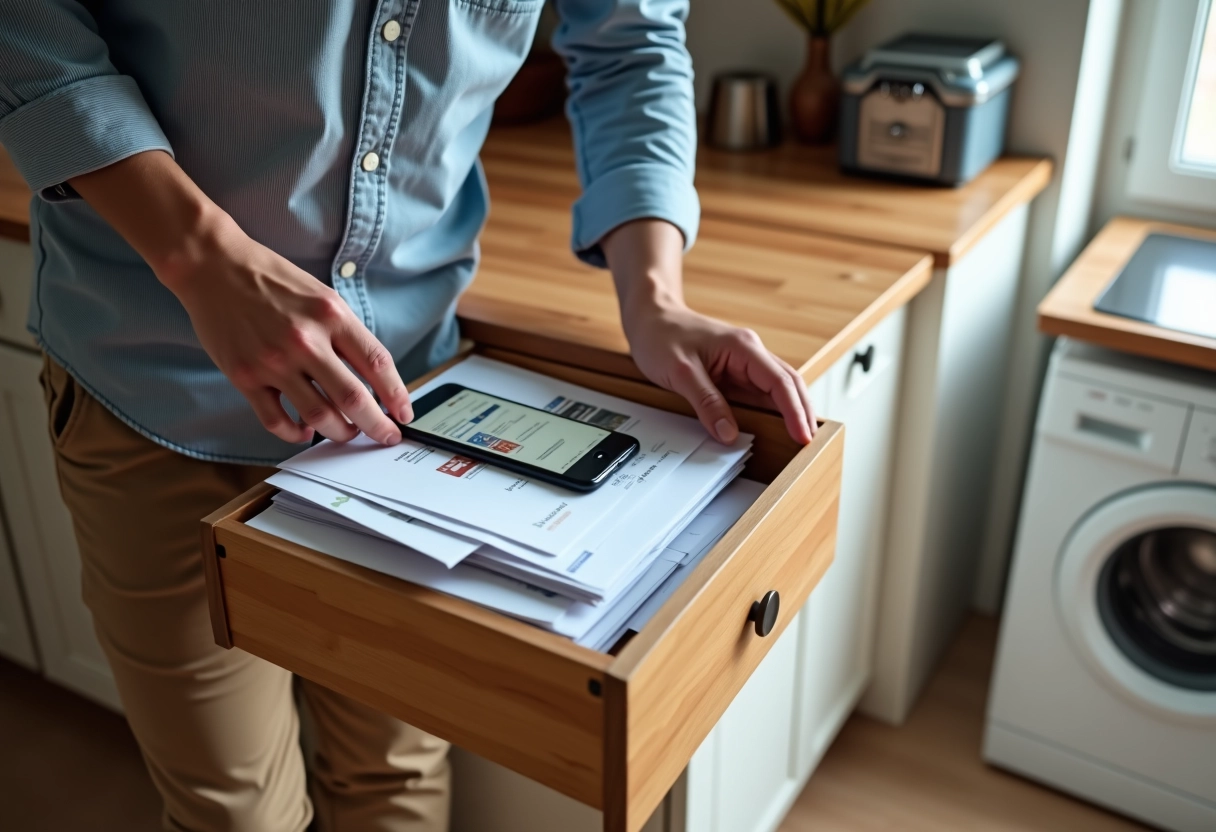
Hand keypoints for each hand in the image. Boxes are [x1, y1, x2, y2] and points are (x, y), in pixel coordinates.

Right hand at [162, 219, 411, 444]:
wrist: (213, 265)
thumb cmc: (272, 280)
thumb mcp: (322, 296)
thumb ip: (346, 334)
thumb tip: (372, 378)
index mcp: (331, 315)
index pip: (377, 364)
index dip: (397, 395)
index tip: (404, 413)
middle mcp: (305, 340)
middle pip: (353, 398)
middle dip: (377, 426)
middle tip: (386, 436)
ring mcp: (273, 361)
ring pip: (319, 416)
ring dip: (340, 432)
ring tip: (347, 433)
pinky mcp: (245, 377)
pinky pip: (276, 420)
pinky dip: (295, 434)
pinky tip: (304, 431)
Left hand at [624, 301, 816, 444]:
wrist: (651, 318)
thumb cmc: (661, 336)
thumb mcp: (680, 373)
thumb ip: (707, 403)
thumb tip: (729, 432)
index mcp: (743, 347)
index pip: (780, 382)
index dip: (795, 411)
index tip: (802, 436)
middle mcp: (750, 352)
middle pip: (789, 383)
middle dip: (803, 412)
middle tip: (809, 443)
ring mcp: (744, 361)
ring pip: (779, 387)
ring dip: (792, 410)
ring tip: (800, 438)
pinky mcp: (736, 370)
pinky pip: (760, 390)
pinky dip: (773, 407)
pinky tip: (777, 424)